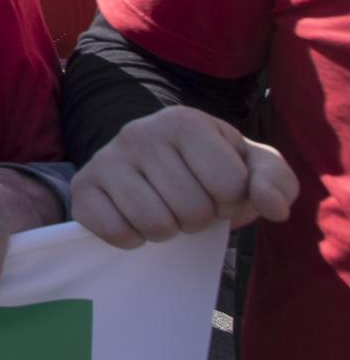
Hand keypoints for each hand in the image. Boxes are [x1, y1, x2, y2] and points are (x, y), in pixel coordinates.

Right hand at [72, 106, 295, 248]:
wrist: (155, 165)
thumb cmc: (211, 167)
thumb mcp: (254, 167)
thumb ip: (276, 182)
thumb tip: (272, 207)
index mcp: (184, 120)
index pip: (229, 185)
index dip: (231, 201)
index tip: (217, 190)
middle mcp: (138, 131)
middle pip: (192, 210)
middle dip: (199, 219)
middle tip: (189, 204)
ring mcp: (106, 158)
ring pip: (154, 224)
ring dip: (168, 231)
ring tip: (165, 211)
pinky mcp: (83, 187)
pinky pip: (115, 232)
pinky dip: (132, 239)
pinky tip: (134, 219)